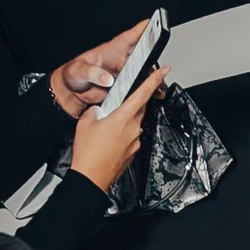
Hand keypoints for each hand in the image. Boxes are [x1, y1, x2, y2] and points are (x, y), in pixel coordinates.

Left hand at [50, 20, 150, 117]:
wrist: (71, 94)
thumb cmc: (73, 76)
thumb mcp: (78, 70)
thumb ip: (92, 73)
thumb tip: (107, 78)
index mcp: (111, 50)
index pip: (129, 37)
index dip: (142, 29)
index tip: (154, 22)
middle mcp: (121, 61)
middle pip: (143, 56)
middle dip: (154, 58)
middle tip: (160, 60)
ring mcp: (124, 75)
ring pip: (144, 74)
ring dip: (152, 77)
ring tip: (158, 81)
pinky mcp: (125, 88)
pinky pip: (139, 88)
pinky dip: (148, 91)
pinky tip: (153, 93)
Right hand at [67, 67, 165, 191]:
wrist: (90, 178)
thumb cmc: (88, 153)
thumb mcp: (85, 123)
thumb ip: (96, 110)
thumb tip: (100, 109)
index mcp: (123, 118)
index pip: (143, 94)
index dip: (154, 80)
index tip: (163, 71)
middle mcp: (133, 129)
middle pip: (139, 108)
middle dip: (132, 103)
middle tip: (118, 104)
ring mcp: (135, 141)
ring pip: (134, 123)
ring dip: (124, 120)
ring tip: (106, 127)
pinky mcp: (133, 151)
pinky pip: (130, 137)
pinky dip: (122, 134)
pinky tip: (108, 140)